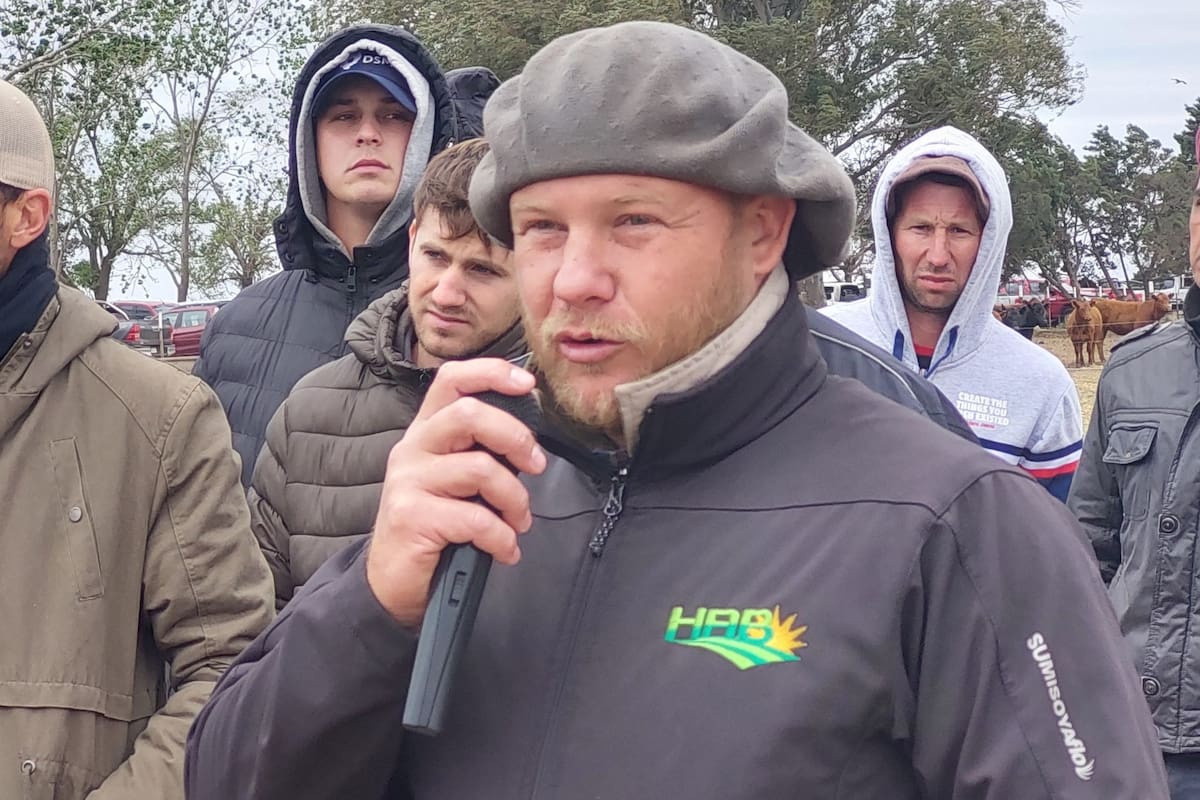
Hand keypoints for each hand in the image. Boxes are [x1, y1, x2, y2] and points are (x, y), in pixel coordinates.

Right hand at [366, 359, 546, 625]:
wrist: (391, 581)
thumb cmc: (435, 526)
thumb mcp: (456, 480)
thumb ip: (481, 453)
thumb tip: (528, 442)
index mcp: (427, 432)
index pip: (452, 380)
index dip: (491, 373)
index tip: (527, 384)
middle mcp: (413, 448)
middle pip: (470, 414)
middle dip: (516, 438)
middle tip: (536, 466)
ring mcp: (409, 481)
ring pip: (481, 468)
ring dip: (515, 499)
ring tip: (518, 522)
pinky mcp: (411, 516)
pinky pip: (475, 518)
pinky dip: (502, 537)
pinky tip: (505, 549)